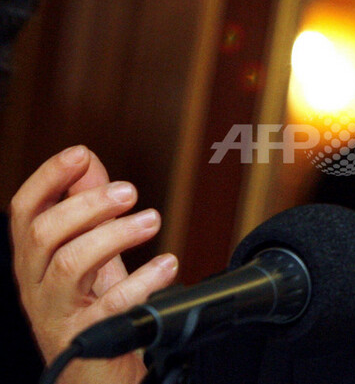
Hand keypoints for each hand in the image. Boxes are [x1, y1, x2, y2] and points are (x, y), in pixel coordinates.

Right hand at [10, 146, 178, 383]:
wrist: (94, 374)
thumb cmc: (92, 309)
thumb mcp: (89, 254)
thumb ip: (86, 210)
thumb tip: (86, 160)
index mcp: (34, 260)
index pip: (25, 210)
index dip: (48, 178)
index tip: (80, 154)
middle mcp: (36, 285)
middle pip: (43, 233)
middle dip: (87, 204)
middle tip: (130, 191)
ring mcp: (57, 313)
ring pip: (70, 263)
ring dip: (114, 235)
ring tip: (153, 220)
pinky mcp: (86, 338)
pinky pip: (111, 304)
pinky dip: (143, 280)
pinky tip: (168, 265)